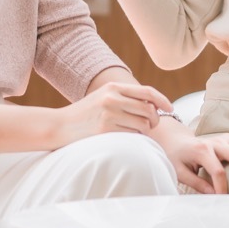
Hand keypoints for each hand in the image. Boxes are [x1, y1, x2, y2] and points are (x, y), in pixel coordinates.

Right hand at [53, 81, 170, 147]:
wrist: (59, 126)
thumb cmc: (84, 114)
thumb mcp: (102, 97)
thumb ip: (124, 97)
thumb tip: (152, 104)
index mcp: (113, 88)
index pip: (146, 91)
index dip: (162, 100)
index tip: (170, 108)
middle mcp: (112, 98)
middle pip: (148, 109)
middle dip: (154, 119)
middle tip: (151, 125)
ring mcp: (109, 115)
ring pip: (143, 125)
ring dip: (143, 131)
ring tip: (133, 132)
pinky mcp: (106, 131)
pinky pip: (132, 136)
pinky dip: (134, 139)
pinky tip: (124, 139)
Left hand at [156, 129, 228, 193]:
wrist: (176, 140)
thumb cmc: (178, 158)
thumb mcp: (181, 172)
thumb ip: (197, 184)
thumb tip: (215, 196)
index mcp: (202, 150)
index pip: (217, 170)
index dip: (222, 186)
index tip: (224, 198)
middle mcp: (215, 142)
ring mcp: (224, 138)